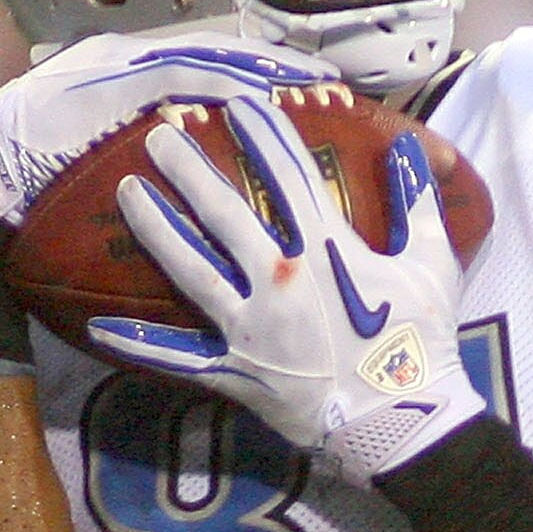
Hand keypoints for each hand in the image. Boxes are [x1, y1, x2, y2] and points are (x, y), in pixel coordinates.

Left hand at [110, 100, 481, 483]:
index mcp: (323, 250)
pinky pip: (180, 358)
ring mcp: (249, 327)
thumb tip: (409, 149)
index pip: (286, 176)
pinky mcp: (236, 371)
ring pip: (190, 269)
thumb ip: (418, 204)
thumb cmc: (418, 345)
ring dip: (156, 228)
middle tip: (157, 138)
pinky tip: (100, 327)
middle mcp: (275, 280)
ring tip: (128, 193)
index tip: (239, 106)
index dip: (263, 135)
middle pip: (222, 213)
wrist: (401, 425)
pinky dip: (141, 345)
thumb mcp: (432, 266)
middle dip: (188, 170)